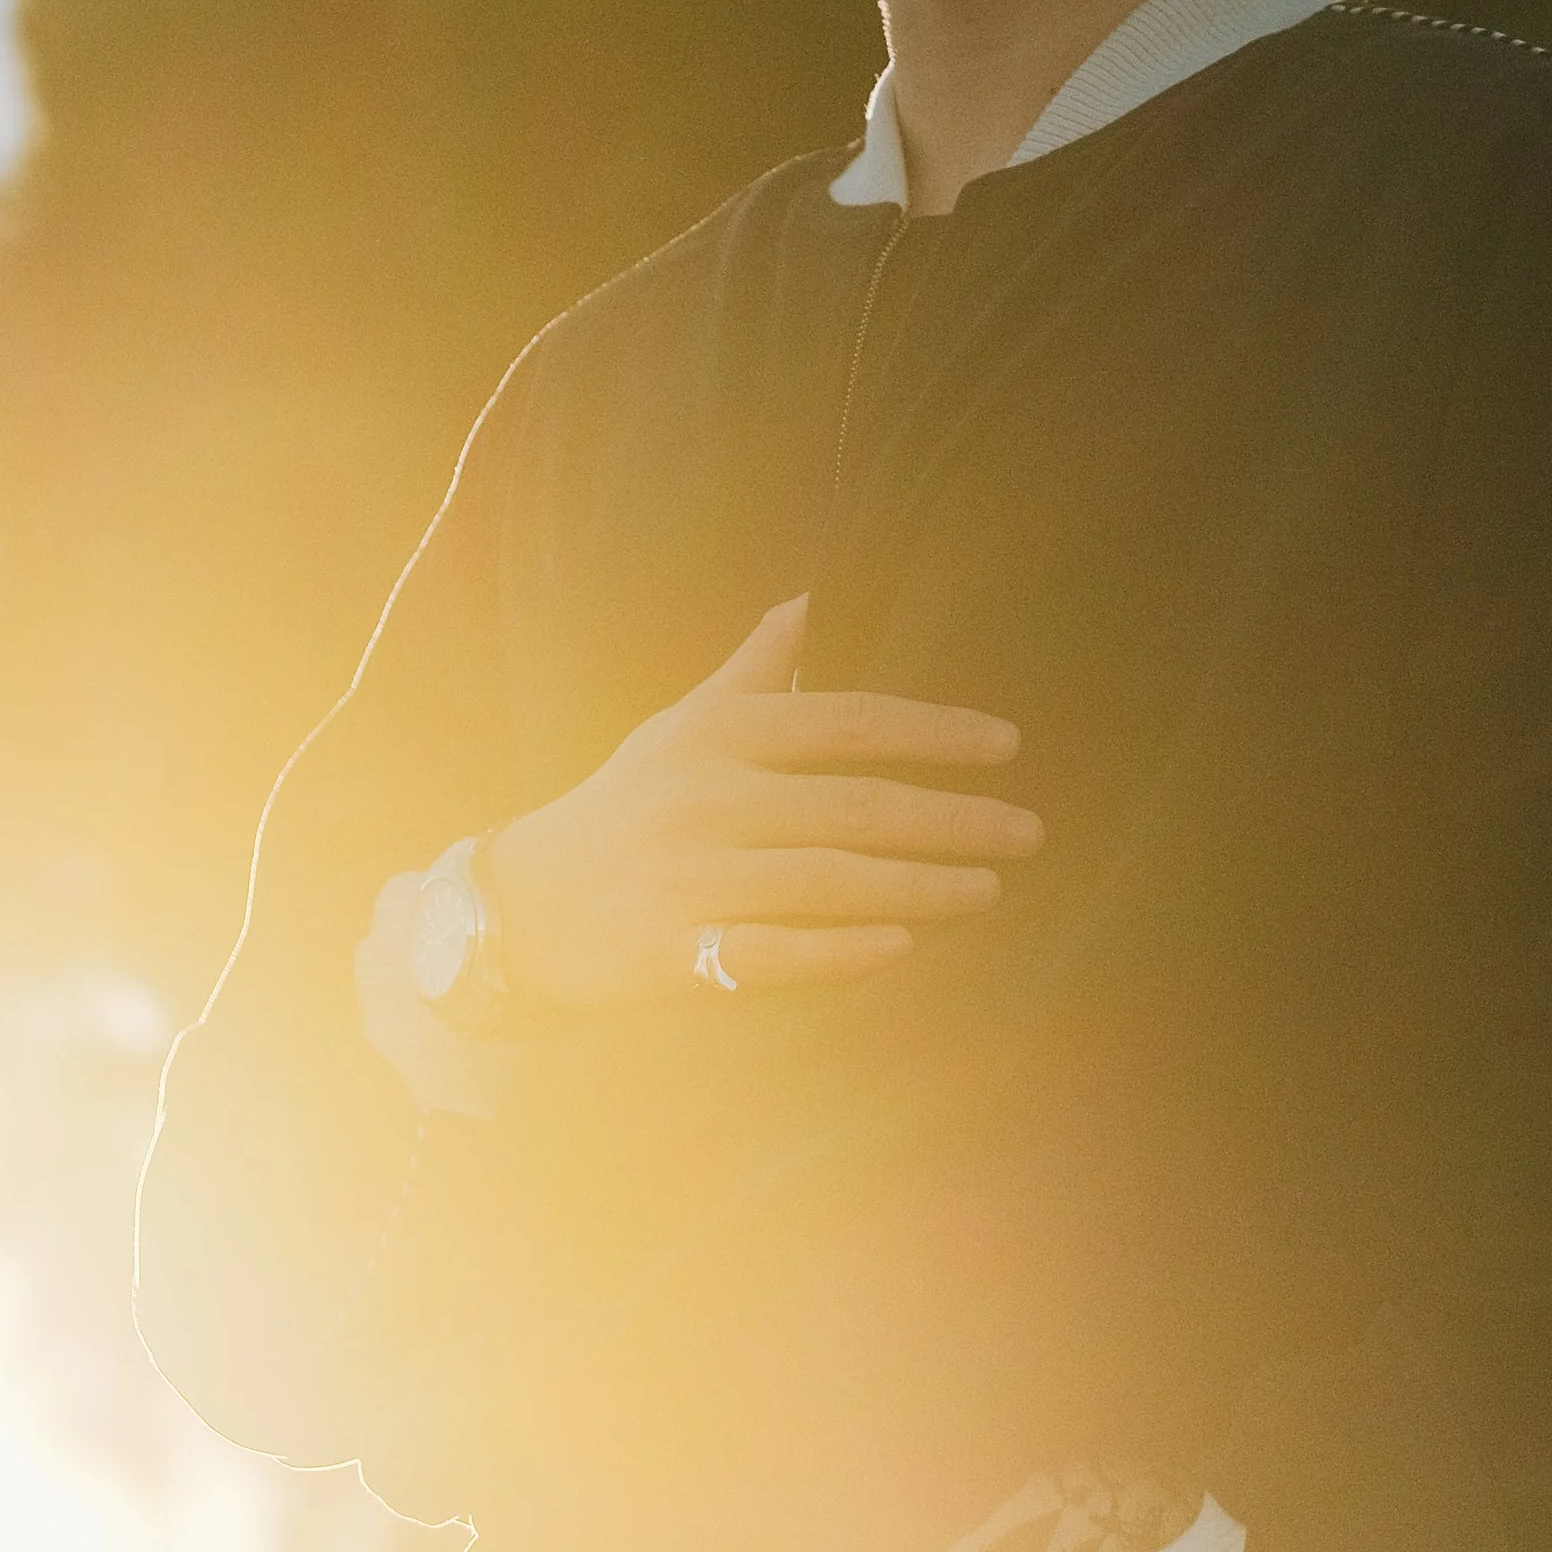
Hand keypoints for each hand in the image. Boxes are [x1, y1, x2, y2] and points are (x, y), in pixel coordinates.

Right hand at [486, 595, 1042, 1009]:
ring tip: (988, 888)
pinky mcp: (674, 952)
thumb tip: (810, 598)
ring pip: (827, 879)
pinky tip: (900, 946)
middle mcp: (708, 798)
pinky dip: (839, 951)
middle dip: (951, 818)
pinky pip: (771, 953)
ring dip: (918, 884)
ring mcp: (690, 877)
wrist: (523, 903)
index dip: (932, 730)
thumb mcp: (682, 723)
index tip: (1007, 744)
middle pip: (854, 805)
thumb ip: (754, 667)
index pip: (846, 721)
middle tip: (1028, 831)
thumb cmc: (625, 803)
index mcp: (719, 735)